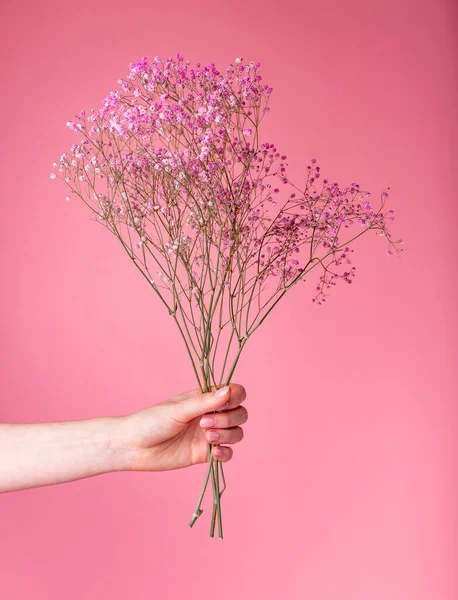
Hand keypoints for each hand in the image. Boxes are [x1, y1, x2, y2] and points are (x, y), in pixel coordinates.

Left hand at [116, 384, 247, 471]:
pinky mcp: (205, 453)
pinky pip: (228, 454)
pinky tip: (213, 453)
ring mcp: (209, 434)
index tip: (224, 404)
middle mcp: (211, 414)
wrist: (133, 447)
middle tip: (204, 423)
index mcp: (204, 398)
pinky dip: (226, 453)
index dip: (236, 398)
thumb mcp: (178, 409)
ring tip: (206, 437)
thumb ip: (205, 402)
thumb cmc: (151, 422)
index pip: (234, 393)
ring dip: (227, 435)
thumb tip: (229, 390)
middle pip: (240, 414)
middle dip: (229, 419)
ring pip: (237, 433)